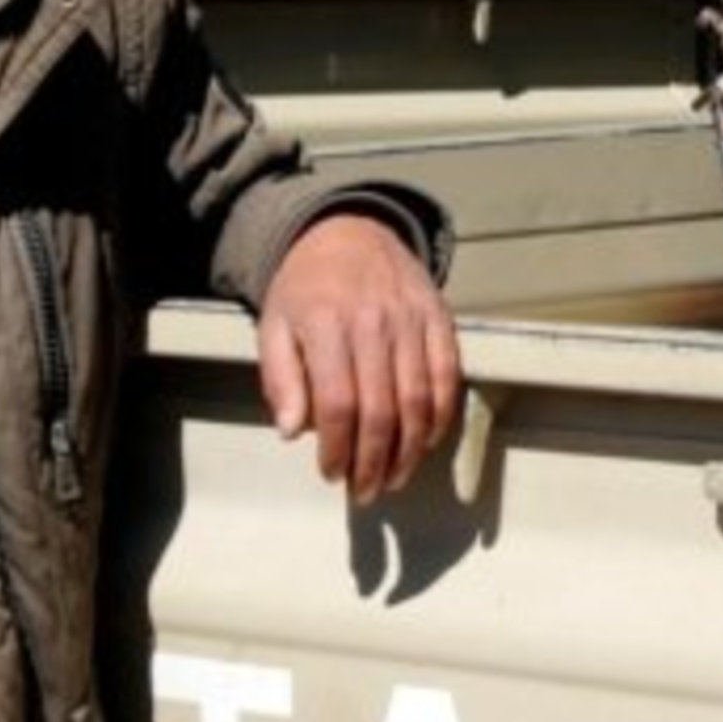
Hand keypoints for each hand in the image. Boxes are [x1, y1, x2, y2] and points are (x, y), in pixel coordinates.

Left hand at [256, 212, 462, 504]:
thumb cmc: (306, 289)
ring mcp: (411, 318)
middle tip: (366, 491)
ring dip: (409, 451)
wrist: (349, 230)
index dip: (336, 449)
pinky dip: (441, 416)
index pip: (337, 404)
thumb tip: (291, 431)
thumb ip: (280, 377)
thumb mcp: (275, 325)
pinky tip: (426, 441)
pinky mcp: (438, 316)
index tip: (331, 474)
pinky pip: (447, 375)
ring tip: (394, 477)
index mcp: (327, 324)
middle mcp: (373, 321)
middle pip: (381, 410)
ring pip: (418, 400)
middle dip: (374, 463)